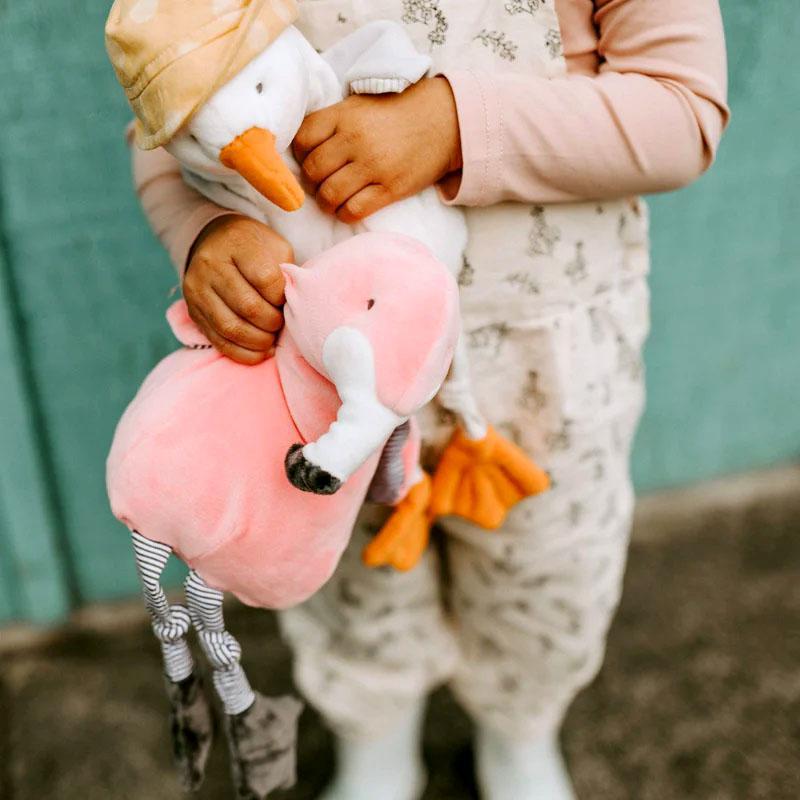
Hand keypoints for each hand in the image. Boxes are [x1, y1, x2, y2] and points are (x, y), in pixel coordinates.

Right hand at [183, 215, 291, 364]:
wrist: (214, 242)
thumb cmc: (255, 248)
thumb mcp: (276, 247)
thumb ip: (285, 273)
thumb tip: (292, 308)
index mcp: (237, 243)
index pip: (266, 279)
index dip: (281, 297)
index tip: (285, 300)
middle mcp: (211, 265)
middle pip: (248, 306)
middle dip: (272, 323)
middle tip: (281, 323)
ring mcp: (197, 289)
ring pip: (231, 328)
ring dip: (258, 341)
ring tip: (271, 339)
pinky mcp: (193, 311)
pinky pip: (218, 340)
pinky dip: (242, 353)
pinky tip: (259, 351)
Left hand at [293, 77, 461, 222]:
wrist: (443, 121)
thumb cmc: (397, 113)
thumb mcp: (360, 106)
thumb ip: (333, 123)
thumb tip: (304, 150)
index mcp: (344, 115)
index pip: (302, 139)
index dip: (300, 154)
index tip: (309, 159)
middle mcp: (354, 140)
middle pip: (313, 171)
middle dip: (312, 182)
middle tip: (321, 183)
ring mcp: (373, 166)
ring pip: (329, 194)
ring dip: (326, 202)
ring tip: (332, 199)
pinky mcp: (390, 188)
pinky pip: (353, 210)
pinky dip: (344, 214)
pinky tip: (347, 209)